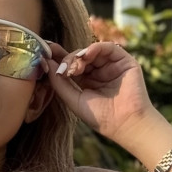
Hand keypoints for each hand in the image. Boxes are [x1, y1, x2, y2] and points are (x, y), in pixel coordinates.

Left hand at [41, 39, 156, 145]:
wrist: (125, 123)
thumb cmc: (101, 118)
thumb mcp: (75, 101)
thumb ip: (60, 84)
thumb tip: (48, 64)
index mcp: (87, 82)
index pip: (71, 66)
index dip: (59, 58)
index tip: (46, 52)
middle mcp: (99, 72)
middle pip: (80, 57)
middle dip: (69, 59)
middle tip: (64, 68)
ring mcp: (111, 66)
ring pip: (92, 51)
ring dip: (81, 55)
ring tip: (76, 67)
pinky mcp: (123, 61)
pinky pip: (108, 48)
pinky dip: (96, 48)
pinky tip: (87, 55)